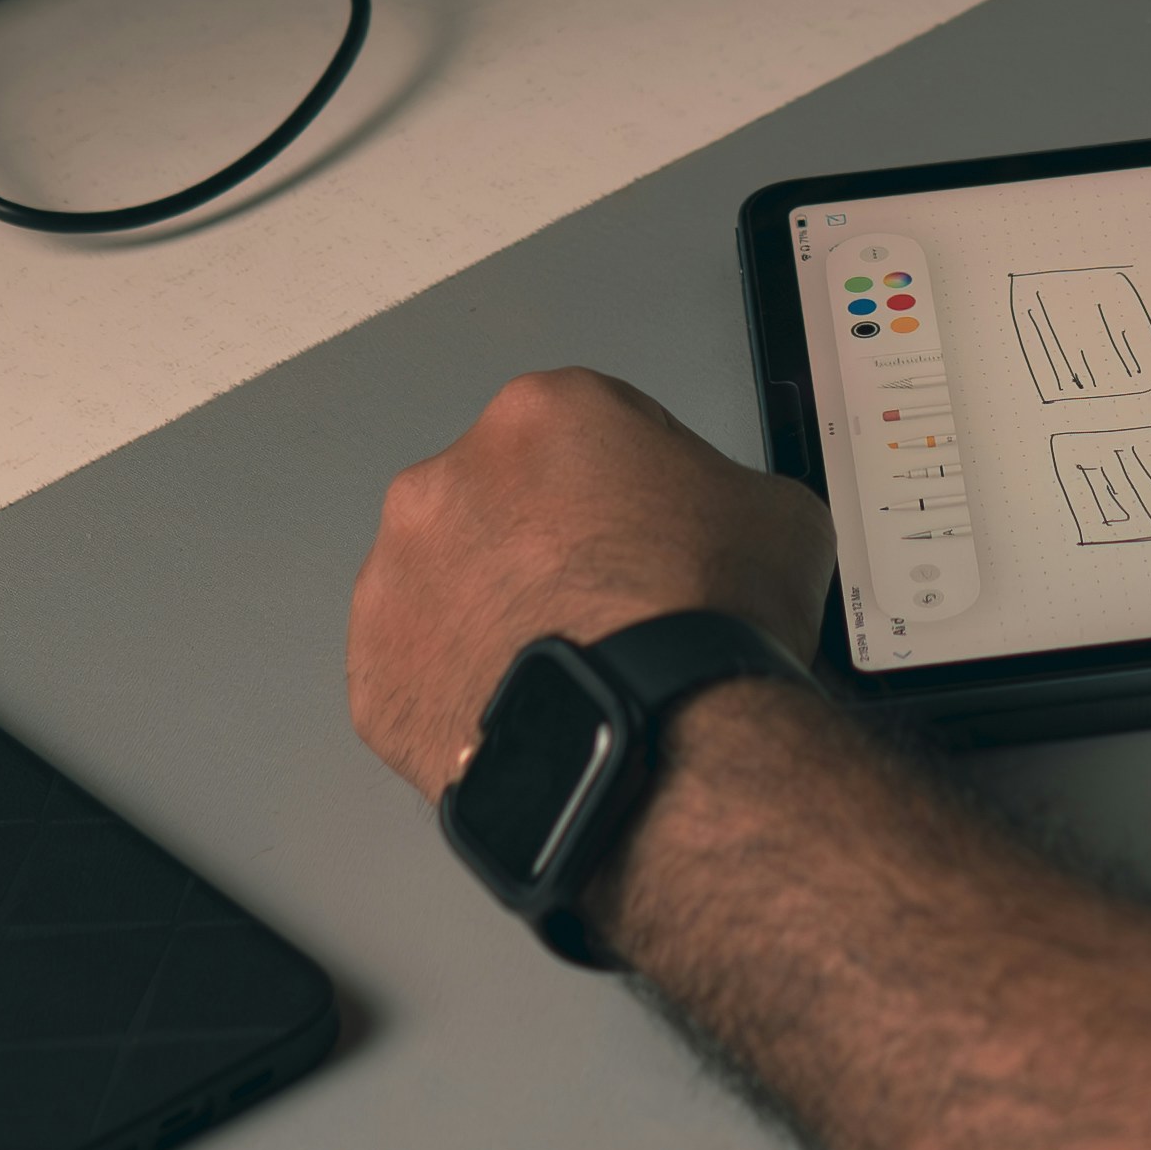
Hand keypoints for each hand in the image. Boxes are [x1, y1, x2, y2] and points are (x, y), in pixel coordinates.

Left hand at [347, 368, 831, 796]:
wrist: (651, 736)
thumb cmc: (706, 617)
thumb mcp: (778, 511)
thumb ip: (723, 490)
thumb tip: (715, 522)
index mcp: (545, 413)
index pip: (594, 429)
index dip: (637, 483)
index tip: (660, 531)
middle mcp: (447, 480)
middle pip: (503, 499)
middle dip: (546, 542)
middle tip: (611, 600)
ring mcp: (395, 579)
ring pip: (449, 584)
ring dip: (495, 610)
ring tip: (570, 663)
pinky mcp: (372, 673)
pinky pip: (420, 669)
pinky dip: (463, 684)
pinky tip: (529, 707)